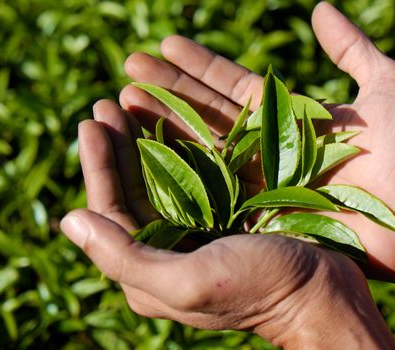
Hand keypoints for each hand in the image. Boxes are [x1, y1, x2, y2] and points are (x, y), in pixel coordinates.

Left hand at [61, 100, 394, 348]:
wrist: (325, 294)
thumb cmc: (261, 289)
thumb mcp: (188, 281)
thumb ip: (124, 257)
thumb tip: (69, 220)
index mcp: (151, 272)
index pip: (110, 212)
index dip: (98, 166)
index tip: (91, 121)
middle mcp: (171, 250)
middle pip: (135, 190)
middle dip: (120, 145)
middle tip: (108, 101)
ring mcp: (201, 230)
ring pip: (164, 176)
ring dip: (148, 138)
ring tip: (134, 98)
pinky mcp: (230, 215)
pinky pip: (198, 174)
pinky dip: (186, 145)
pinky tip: (179, 118)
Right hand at [119, 2, 394, 283]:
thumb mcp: (385, 84)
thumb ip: (352, 47)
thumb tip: (321, 8)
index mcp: (288, 116)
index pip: (231, 84)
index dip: (198, 65)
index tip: (164, 43)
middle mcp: (266, 147)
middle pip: (206, 114)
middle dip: (167, 91)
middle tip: (126, 70)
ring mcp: (258, 181)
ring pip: (200, 148)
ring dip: (162, 124)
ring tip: (122, 100)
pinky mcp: (256, 212)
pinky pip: (210, 189)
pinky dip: (178, 171)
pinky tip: (144, 151)